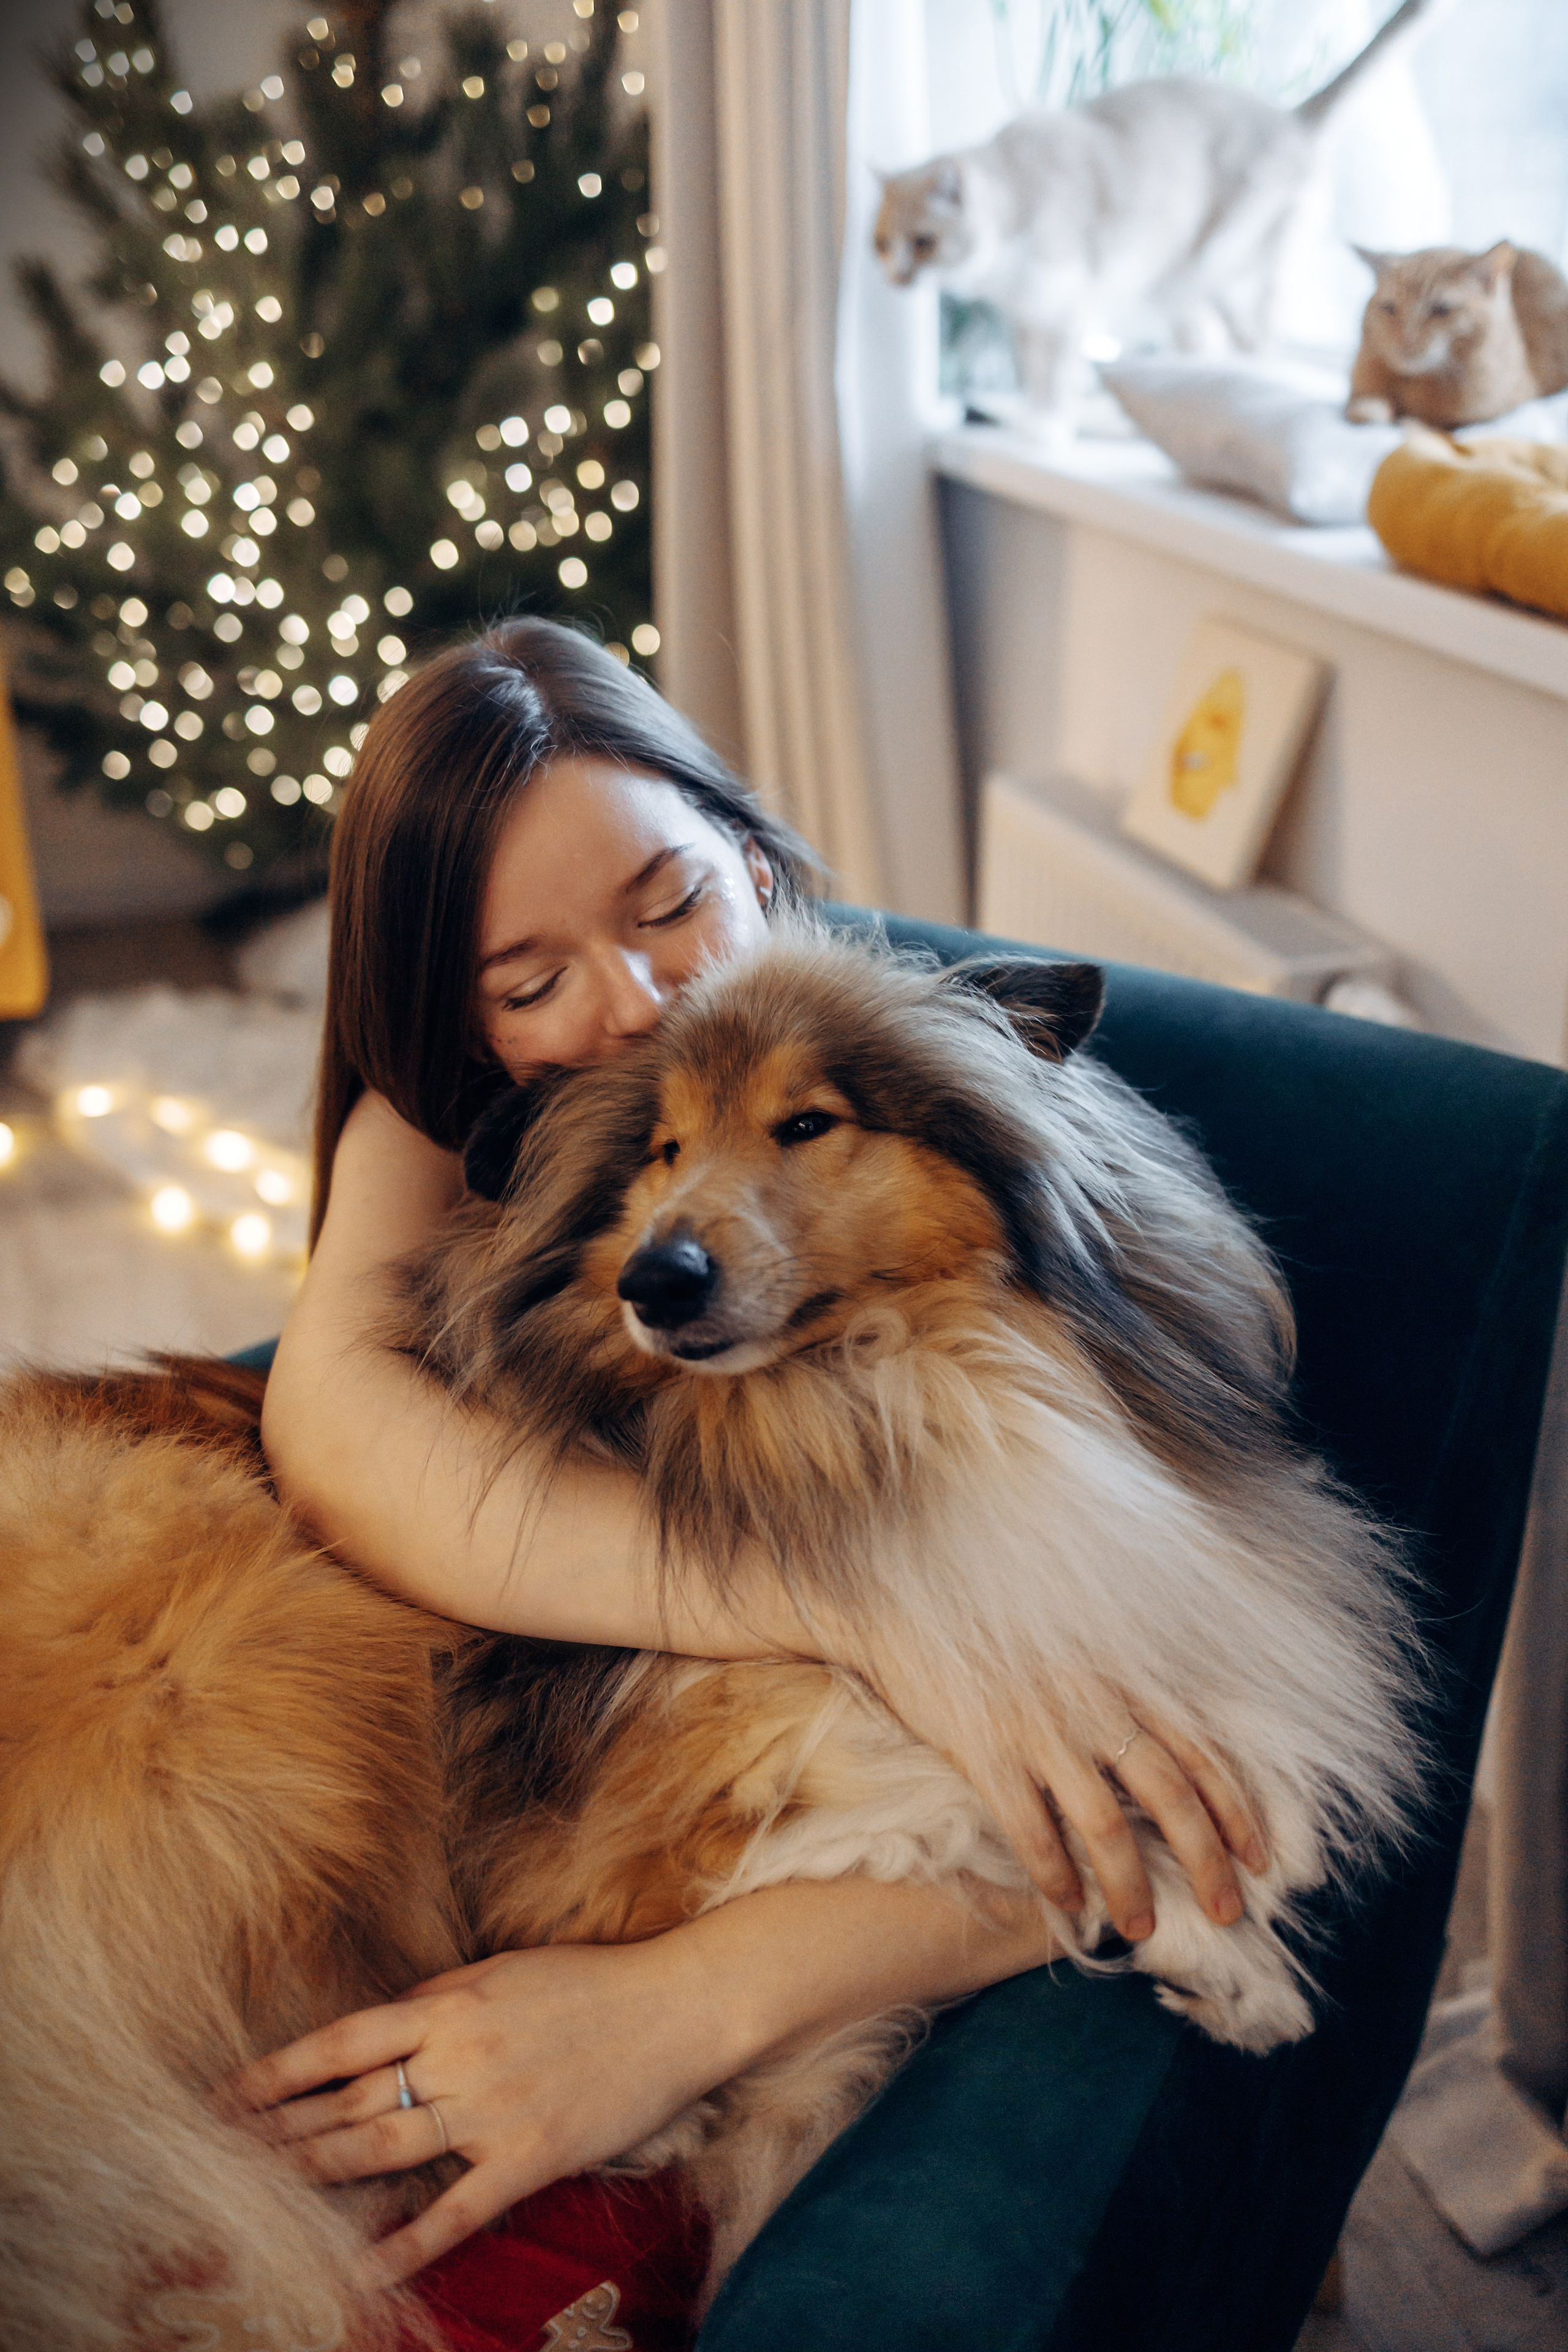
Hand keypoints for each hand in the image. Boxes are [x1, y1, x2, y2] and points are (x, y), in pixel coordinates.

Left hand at [229, 1942, 728, 2284]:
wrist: (674, 2007)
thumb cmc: (589, 1982)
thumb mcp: (502, 1970)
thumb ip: (440, 1998)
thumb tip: (381, 2027)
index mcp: (448, 2004)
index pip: (340, 2042)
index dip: (277, 2071)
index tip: (225, 2094)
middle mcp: (458, 2056)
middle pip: (349, 2103)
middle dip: (278, 2132)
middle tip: (216, 2159)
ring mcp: (492, 2111)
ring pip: (385, 2151)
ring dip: (316, 2176)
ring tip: (258, 2199)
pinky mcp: (529, 2158)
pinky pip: (457, 2211)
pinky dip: (407, 2245)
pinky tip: (363, 2272)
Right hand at [850, 1649, 1267, 1943]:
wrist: (903, 1612)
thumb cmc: (994, 1633)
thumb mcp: (1074, 1649)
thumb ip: (1118, 1694)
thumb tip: (1161, 1757)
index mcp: (1120, 1679)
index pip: (1199, 1750)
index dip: (1236, 1808)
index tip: (1260, 1858)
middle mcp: (1092, 1705)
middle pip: (1170, 1794)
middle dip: (1206, 1861)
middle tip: (1225, 1911)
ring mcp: (1040, 1729)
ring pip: (1106, 1824)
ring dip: (1131, 1885)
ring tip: (1141, 1927)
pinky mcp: (987, 1752)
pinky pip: (1032, 1830)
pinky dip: (1055, 1874)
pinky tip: (1067, 1904)